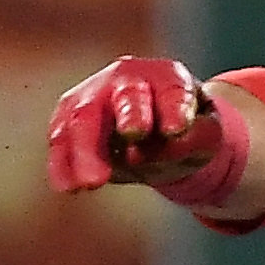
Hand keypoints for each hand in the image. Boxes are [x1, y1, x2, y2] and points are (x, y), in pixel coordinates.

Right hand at [46, 55, 247, 200]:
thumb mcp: (204, 135)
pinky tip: (68, 188)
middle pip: (127, 96)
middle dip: (131, 114)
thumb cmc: (181, 130)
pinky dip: (62, 165)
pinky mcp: (67, 120)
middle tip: (136, 133)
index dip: (174, 109)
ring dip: (86, 151)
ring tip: (93, 183)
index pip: (172, 91)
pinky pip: (61, 141)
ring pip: (83, 119)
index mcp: (166, 77)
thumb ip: (197, 137)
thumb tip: (173, 141)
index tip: (177, 130)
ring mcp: (92, 96)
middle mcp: (126, 79)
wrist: (152, 133)